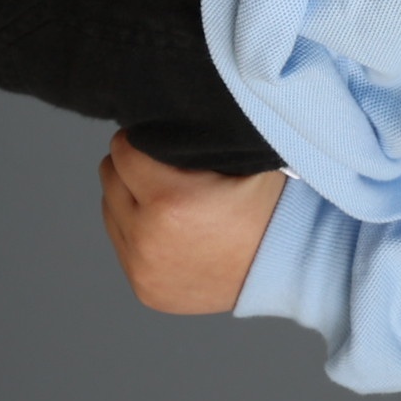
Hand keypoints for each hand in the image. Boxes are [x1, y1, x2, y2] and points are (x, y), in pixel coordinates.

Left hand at [97, 131, 289, 313]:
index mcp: (170, 201)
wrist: (290, 267)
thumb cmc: (271, 207)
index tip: (159, 142)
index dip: (142, 140)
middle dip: (134, 169)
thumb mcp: (243, 158)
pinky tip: (171, 230)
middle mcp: (148, 238)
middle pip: (110, 179)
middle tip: (166, 172)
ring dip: (132, 201)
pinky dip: (138, 233)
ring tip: (170, 202)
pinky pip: (122, 246)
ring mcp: (143, 269)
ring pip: (110, 211)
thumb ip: (199, 135)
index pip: (123, 150)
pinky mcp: (145, 289)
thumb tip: (167, 111)